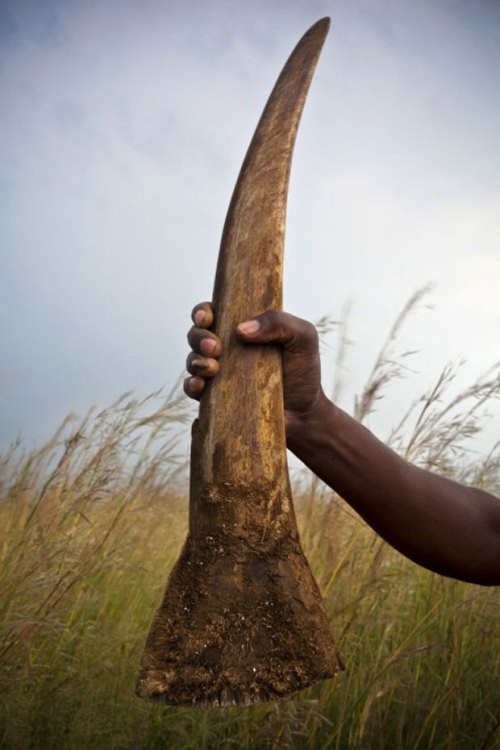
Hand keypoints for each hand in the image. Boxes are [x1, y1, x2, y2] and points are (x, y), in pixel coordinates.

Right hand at [184, 302, 324, 430]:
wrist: (304, 413)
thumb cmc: (303, 371)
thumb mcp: (302, 337)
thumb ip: (279, 322)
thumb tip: (241, 329)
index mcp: (243, 329)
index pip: (214, 312)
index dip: (203, 312)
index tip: (207, 317)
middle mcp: (227, 349)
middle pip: (197, 335)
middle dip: (198, 337)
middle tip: (214, 347)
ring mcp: (219, 373)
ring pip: (193, 360)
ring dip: (196, 361)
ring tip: (213, 367)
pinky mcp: (215, 397)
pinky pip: (192, 389)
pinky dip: (191, 384)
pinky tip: (201, 386)